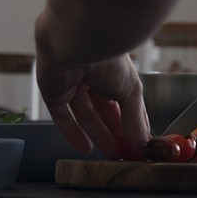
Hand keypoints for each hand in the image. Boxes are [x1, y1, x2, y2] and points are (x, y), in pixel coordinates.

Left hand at [35, 13, 150, 158]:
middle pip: (103, 111)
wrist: (78, 42)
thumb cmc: (108, 57)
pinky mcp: (54, 92)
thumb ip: (135, 120)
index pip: (124, 102)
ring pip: (85, 115)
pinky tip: (84, 148)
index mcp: (114, 72)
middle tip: (124, 155)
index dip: (131, 124)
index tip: (139, 144)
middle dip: (114, 133)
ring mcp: (72, 84)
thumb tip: (143, 144)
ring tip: (110, 155)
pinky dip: (72, 133)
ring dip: (97, 135)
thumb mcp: (131, 91)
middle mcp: (93, 77)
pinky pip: (62, 116)